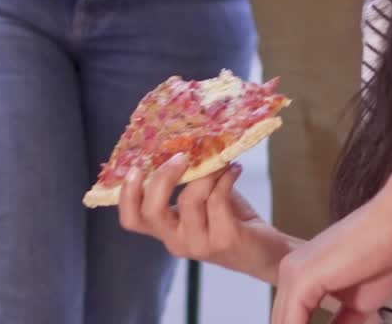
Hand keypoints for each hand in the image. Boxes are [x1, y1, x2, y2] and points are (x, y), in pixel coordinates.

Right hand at [119, 154, 283, 280]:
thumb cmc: (229, 218)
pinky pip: (217, 199)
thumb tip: (181, 139)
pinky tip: (235, 169)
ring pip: (190, 199)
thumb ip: (187, 180)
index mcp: (166, 230)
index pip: (132, 220)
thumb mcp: (201, 200)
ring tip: (221, 160)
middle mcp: (176, 241)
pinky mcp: (224, 240)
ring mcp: (199, 244)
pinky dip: (225, 177)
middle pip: (151, 212)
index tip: (136, 165)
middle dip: (162, 177)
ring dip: (206, 172)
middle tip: (181, 156)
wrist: (265, 252)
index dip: (126, 194)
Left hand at [271, 169, 391, 323]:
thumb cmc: (385, 256)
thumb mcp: (359, 304)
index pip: (291, 322)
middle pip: (284, 323)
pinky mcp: (302, 278)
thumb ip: (341, 323)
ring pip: (285, 323)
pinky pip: (293, 322)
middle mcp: (290, 272)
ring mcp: (293, 273)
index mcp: (301, 275)